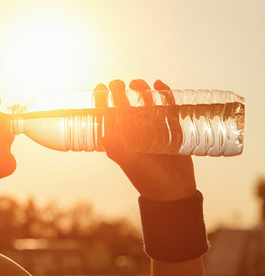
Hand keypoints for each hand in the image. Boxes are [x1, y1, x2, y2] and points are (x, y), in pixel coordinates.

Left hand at [95, 79, 196, 201]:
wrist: (174, 191)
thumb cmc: (147, 179)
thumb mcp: (130, 164)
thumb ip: (118, 150)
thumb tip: (105, 135)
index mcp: (121, 138)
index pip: (108, 115)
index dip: (102, 101)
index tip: (100, 88)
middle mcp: (135, 131)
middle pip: (126, 105)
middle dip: (120, 92)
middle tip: (118, 83)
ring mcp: (154, 128)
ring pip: (146, 103)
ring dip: (141, 91)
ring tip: (138, 83)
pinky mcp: (172, 128)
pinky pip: (168, 108)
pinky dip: (165, 95)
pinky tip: (160, 85)